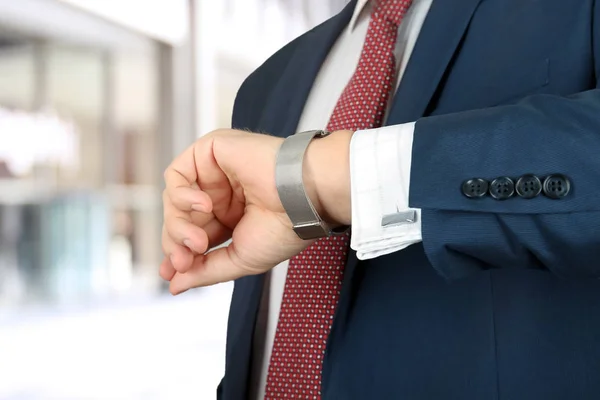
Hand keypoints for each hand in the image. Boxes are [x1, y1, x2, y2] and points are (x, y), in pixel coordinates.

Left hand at [160, 129, 351, 293]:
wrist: (301, 196)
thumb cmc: (283, 226)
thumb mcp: (240, 259)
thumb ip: (206, 271)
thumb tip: (175, 286)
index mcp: (232, 216)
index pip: (194, 234)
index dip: (179, 253)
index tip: (173, 273)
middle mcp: (221, 193)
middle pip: (180, 218)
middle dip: (177, 243)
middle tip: (186, 260)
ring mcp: (214, 172)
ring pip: (174, 200)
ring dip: (179, 224)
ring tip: (199, 240)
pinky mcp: (209, 151)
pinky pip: (176, 174)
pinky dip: (182, 195)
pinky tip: (204, 206)